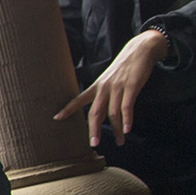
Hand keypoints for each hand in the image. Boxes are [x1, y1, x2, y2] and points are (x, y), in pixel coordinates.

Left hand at [55, 28, 166, 146]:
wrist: (139, 50)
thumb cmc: (124, 68)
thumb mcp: (109, 80)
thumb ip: (104, 96)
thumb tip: (100, 114)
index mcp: (97, 86)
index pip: (79, 99)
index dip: (68, 109)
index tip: (56, 118)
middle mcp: (104, 88)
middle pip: (95, 112)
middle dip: (93, 129)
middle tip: (93, 144)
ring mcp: (117, 87)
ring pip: (113, 113)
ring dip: (116, 129)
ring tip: (120, 142)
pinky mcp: (131, 86)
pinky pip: (127, 106)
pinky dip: (127, 119)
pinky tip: (127, 129)